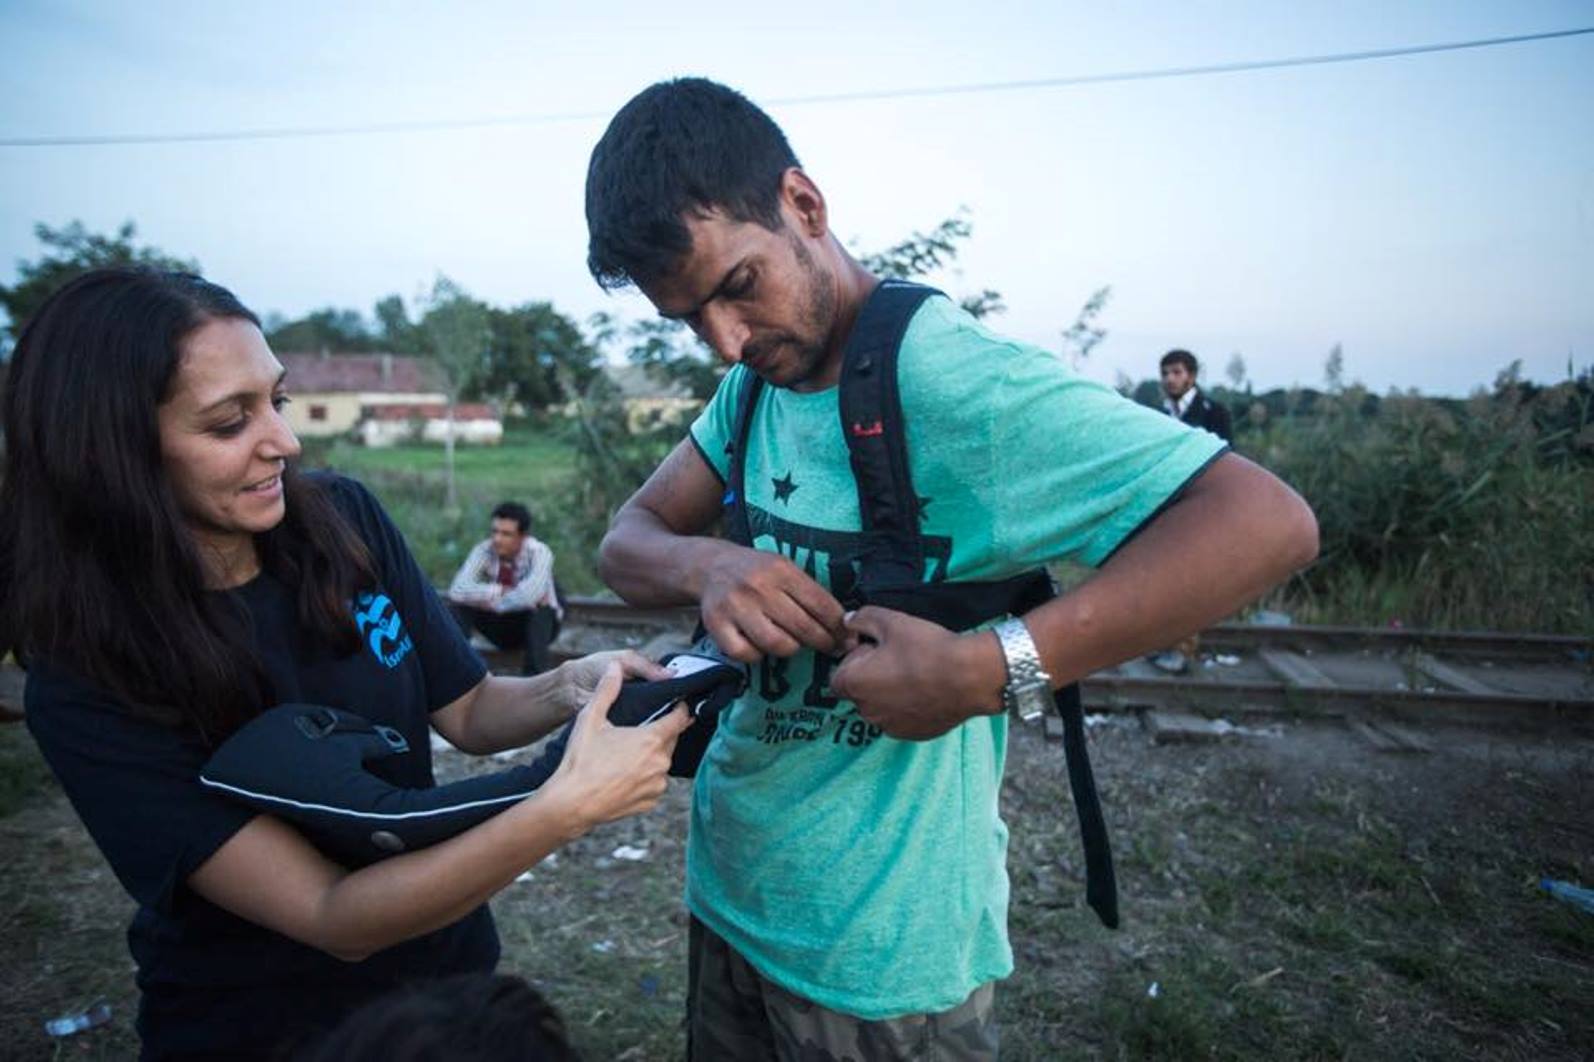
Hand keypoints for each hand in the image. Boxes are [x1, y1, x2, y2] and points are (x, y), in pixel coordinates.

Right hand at [548, 663, 693, 829]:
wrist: (571, 803)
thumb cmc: (581, 760)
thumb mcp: (590, 719)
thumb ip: (606, 690)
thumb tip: (614, 667)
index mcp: (652, 739)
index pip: (680, 718)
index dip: (679, 708)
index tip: (675, 703)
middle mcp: (661, 762)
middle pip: (671, 740)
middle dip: (661, 733)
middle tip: (642, 730)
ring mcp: (657, 785)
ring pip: (662, 763)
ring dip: (652, 757)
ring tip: (629, 755)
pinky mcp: (650, 802)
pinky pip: (654, 784)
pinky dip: (645, 778)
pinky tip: (626, 775)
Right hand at [698, 543, 846, 662]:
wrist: (711, 566)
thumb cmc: (758, 572)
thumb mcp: (786, 569)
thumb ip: (812, 594)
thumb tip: (846, 627)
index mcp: (781, 570)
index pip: (821, 605)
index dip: (839, 627)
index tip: (847, 639)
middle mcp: (758, 587)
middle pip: (803, 628)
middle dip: (822, 642)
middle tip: (829, 648)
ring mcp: (735, 607)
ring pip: (777, 645)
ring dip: (789, 649)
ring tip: (790, 641)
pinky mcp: (716, 625)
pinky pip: (747, 654)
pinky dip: (757, 655)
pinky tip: (759, 644)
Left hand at [830, 607, 1005, 739]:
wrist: (969, 677)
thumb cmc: (927, 648)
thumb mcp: (890, 621)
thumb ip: (861, 619)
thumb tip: (847, 622)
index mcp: (853, 684)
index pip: (837, 677)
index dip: (853, 661)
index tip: (874, 650)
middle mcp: (866, 711)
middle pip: (859, 692)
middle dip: (871, 677)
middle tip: (898, 659)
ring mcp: (889, 726)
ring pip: (881, 707)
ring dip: (889, 694)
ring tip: (915, 674)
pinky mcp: (912, 735)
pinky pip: (901, 719)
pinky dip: (908, 707)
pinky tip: (927, 690)